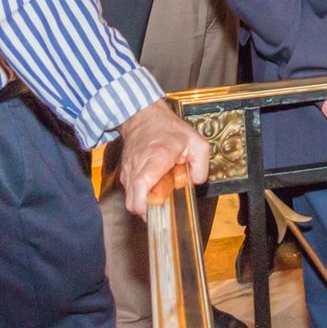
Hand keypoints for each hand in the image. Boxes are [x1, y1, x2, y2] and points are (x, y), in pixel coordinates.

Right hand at [118, 99, 209, 218]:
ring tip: (159, 196)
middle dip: (146, 210)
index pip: (141, 184)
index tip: (154, 211)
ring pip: (129, 198)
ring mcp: (128, 170)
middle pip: (132, 200)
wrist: (143, 116)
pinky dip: (139, 196)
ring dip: (143, 204)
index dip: (144, 203)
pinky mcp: (125, 173)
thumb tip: (196, 182)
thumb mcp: (196, 142)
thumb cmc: (169, 129)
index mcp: (157, 157)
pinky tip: (152, 190)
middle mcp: (138, 165)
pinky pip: (129, 192)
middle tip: (163, 208)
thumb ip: (201, 165)